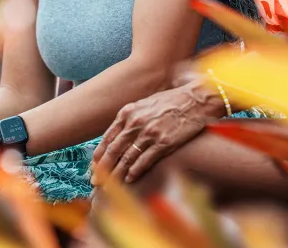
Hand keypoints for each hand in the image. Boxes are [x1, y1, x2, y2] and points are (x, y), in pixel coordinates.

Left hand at [91, 79, 224, 184]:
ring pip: (127, 158)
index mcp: (127, 113)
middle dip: (102, 169)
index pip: (107, 138)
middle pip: (114, 150)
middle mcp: (135, 122)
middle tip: (95, 181)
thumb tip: (117, 137)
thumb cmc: (169, 102)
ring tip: (109, 186)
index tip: (93, 167)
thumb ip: (129, 120)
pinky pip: (145, 160)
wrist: (194, 100)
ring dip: (116, 174)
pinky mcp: (164, 142)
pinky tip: (129, 180)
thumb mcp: (143, 105)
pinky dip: (135, 172)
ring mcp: (149, 133)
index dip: (99, 155)